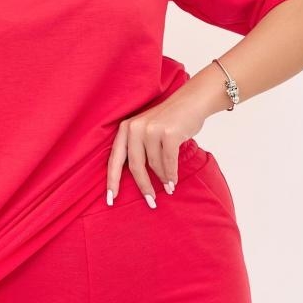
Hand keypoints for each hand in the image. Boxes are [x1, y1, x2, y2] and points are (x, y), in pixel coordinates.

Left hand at [106, 89, 206, 205]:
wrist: (192, 101)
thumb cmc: (169, 120)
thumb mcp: (146, 130)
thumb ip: (138, 148)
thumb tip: (137, 179)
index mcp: (126, 128)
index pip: (115, 159)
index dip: (112, 181)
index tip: (111, 199)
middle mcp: (135, 128)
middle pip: (136, 166)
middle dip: (144, 186)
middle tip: (150, 201)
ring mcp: (152, 130)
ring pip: (155, 165)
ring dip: (163, 179)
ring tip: (169, 188)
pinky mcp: (169, 133)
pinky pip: (169, 162)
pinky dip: (172, 174)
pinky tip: (173, 182)